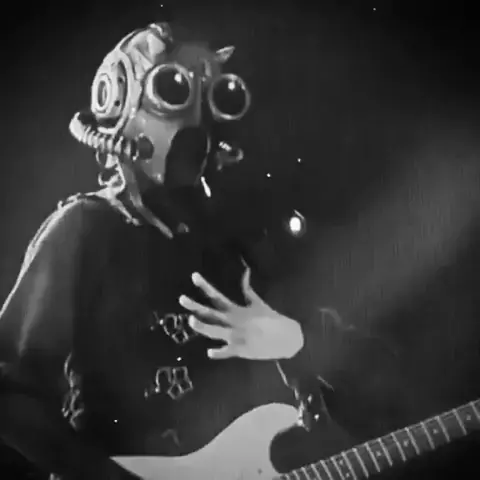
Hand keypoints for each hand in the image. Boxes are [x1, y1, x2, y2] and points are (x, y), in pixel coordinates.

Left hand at [178, 267, 303, 359]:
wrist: (288, 339)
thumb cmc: (272, 320)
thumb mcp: (259, 303)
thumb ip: (248, 290)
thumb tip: (245, 272)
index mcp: (238, 310)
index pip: (218, 296)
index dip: (205, 286)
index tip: (194, 276)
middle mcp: (234, 322)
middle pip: (211, 313)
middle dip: (196, 306)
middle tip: (181, 299)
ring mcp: (236, 337)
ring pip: (215, 332)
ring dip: (202, 327)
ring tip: (190, 320)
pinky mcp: (241, 351)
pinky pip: (226, 352)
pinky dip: (218, 353)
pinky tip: (209, 353)